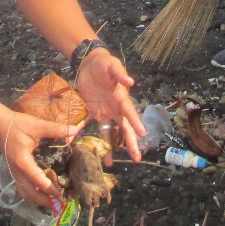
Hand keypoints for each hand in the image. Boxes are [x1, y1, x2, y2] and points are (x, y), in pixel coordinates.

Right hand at [0, 109, 83, 208]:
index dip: (51, 190)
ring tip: (51, 199)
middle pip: (30, 194)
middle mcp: (17, 171)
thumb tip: (76, 131)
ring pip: (25, 194)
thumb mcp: (37, 125)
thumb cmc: (16, 124)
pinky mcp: (13, 172)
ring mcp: (14, 173)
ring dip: (37, 199)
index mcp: (23, 162)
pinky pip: (22, 188)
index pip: (38, 181)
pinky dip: (32, 194)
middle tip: (59, 202)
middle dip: (45, 201)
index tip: (62, 195)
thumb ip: (56, 130)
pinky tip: (41, 191)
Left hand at [75, 49, 142, 164]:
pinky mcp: (91, 112)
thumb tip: (130, 82)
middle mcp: (115, 109)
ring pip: (109, 132)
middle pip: (124, 128)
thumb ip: (120, 74)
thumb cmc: (104, 63)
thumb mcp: (112, 65)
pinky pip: (88, 126)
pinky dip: (84, 135)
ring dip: (110, 147)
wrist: (88, 63)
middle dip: (131, 143)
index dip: (136, 123)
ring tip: (109, 162)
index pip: (130, 113)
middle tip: (136, 158)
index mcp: (121, 98)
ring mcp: (104, 112)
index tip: (142, 135)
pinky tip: (82, 147)